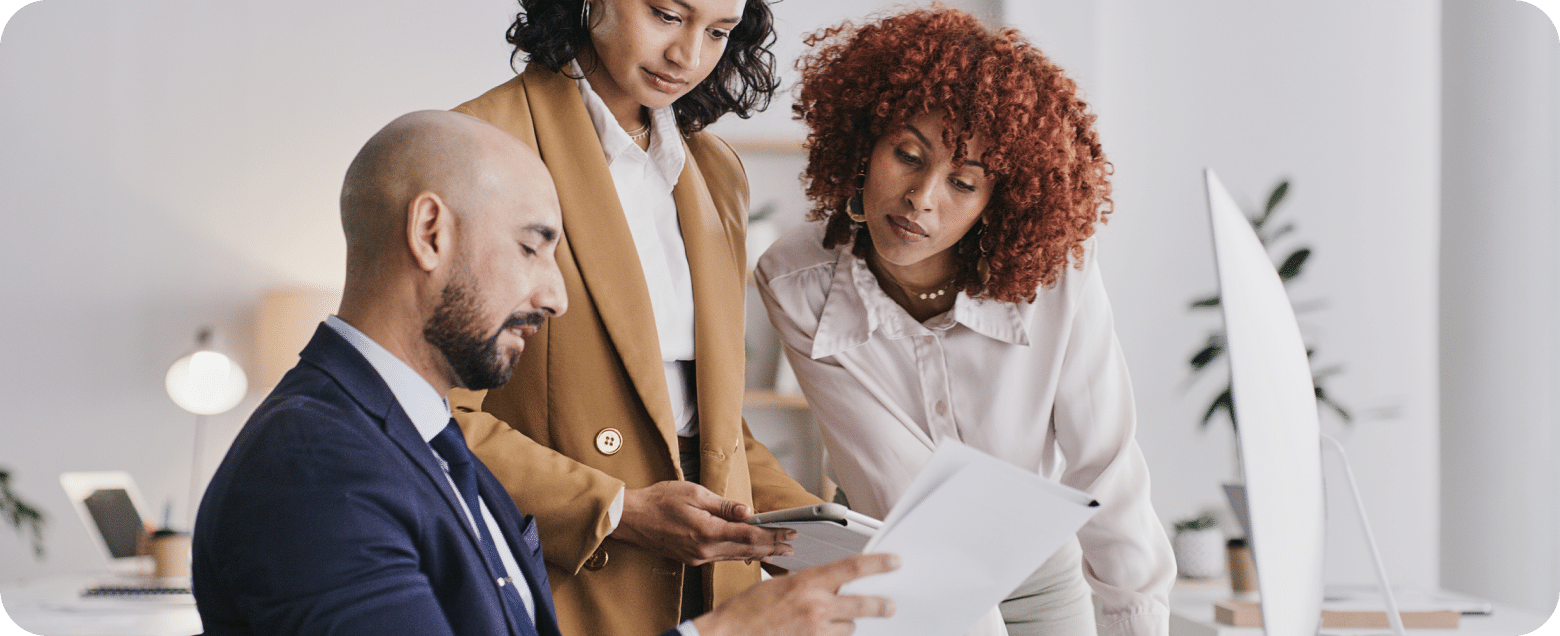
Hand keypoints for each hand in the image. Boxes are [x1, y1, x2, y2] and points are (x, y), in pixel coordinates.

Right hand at [613, 481, 796, 564]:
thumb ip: (722, 505)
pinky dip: (742, 555)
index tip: (790, 531)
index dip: (773, 534)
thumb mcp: (693, 493)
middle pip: (747, 550)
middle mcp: (705, 550)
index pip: (749, 535)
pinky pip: (724, 558)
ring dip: (760, 553)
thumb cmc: (659, 501)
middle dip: (772, 547)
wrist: (631, 518)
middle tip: (793, 544)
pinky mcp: (693, 558)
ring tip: (779, 550)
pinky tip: (751, 553)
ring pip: (737, 557)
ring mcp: (698, 557)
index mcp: (707, 531)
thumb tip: (746, 511)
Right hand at [691, 553, 899, 635]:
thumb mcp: (778, 586)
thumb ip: (808, 585)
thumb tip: (830, 585)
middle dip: (879, 605)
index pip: (852, 568)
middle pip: (861, 604)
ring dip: (844, 625)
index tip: (893, 562)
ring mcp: (816, 632)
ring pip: (849, 628)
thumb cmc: (746, 612)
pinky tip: (819, 633)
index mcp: (806, 583)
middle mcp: (815, 607)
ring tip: (828, 623)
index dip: (878, 564)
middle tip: (890, 605)